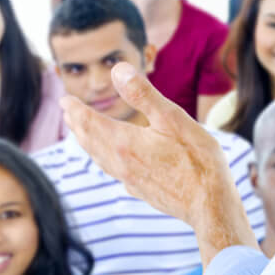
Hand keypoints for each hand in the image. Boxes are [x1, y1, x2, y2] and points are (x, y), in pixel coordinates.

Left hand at [60, 63, 257, 261]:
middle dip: (77, 124)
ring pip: (99, 157)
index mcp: (124, 142)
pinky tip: (112, 161)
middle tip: (68, 112)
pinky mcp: (141, 190)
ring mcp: (129, 179)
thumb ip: (143, 94)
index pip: (90, 122)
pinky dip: (103, 158)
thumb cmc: (198, 160)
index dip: (76, 109)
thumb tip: (117, 69)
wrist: (209, 205)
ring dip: (87, 142)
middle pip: (90, 141)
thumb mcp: (174, 119)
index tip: (65, 100)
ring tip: (82, 133)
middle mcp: (120, 162)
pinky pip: (112, 171)